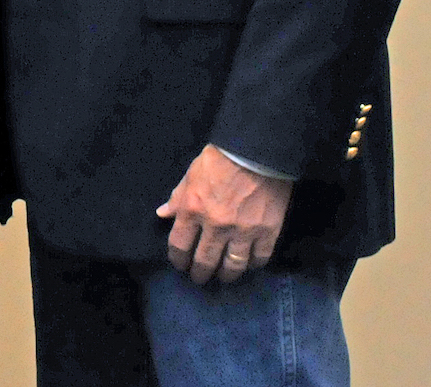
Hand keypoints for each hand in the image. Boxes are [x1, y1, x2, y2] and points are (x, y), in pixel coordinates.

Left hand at [157, 144, 291, 284]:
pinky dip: (253, 264)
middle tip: (200, 278)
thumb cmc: (218, 160)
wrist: (255, 152)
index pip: (179, 245)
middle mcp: (215, 226)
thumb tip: (163, 214)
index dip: (177, 259)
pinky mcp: (267, 232)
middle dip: (200, 273)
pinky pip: (259, 257)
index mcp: (191, 210)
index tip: (180, 265)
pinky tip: (249, 265)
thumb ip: (177, 198)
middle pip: (204, 260)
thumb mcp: (190, 176)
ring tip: (224, 277)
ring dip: (226, 275)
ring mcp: (242, 232)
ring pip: (232, 265)